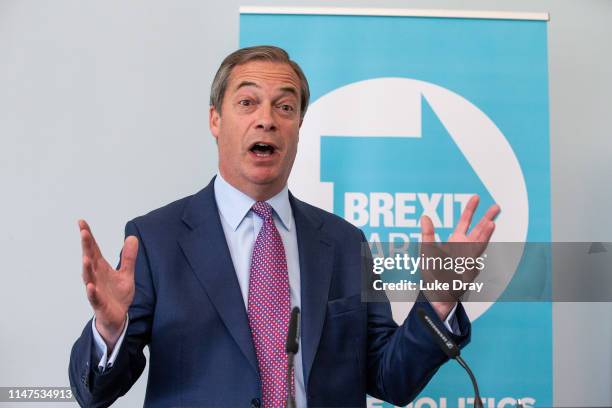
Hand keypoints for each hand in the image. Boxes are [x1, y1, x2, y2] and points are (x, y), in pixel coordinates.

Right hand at [79, 219, 136, 349]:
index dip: (88, 236)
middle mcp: (96, 276)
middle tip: (83, 232)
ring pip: (89, 277)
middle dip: (86, 246)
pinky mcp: (99, 303)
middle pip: (89, 259)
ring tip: (86, 257)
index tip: (81, 222)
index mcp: (101, 268)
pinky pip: (94, 297)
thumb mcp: (127, 273)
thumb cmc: (118, 295)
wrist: (117, 318)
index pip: (93, 249)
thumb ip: (129, 257)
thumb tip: (132, 237)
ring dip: (86, 268)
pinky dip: (92, 292)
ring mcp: (96, 290)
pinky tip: (90, 286)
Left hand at [420, 195, 499, 319]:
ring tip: (492, 223)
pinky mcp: (468, 275)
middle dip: (487, 219)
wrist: (436, 294)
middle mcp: (465, 249)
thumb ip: (428, 234)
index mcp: (456, 241)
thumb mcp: (427, 250)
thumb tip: (425, 216)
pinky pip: (472, 265)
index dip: (470, 210)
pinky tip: (472, 263)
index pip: (465, 222)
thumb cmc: (433, 273)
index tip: (475, 197)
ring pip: (479, 246)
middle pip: (478, 232)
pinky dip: (474, 258)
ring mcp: (469, 261)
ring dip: (485, 236)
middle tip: (496, 206)